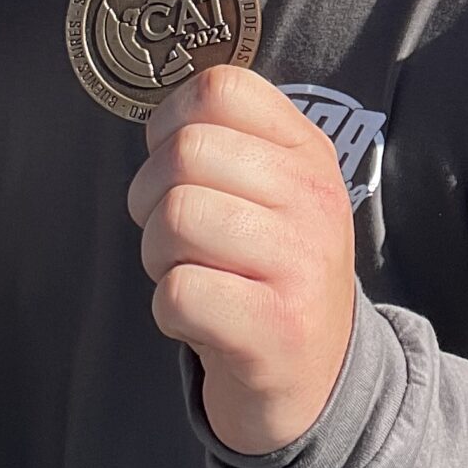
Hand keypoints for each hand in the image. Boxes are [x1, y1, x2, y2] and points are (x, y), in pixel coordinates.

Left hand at [125, 65, 357, 454]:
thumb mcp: (277, 193)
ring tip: (190, 275)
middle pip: (185, 153)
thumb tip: (163, 118)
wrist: (317, 379)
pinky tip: (200, 318)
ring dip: (157, 257)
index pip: (220, 88)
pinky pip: (177, 293)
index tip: (177, 167)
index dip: (170, 122)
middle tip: (175, 236)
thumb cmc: (271, 273)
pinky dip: (168, 311)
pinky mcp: (274, 328)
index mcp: (308, 152)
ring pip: (175, 219)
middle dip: (151, 197)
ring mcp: (300, 262)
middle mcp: (313, 197)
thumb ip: (232, 143)